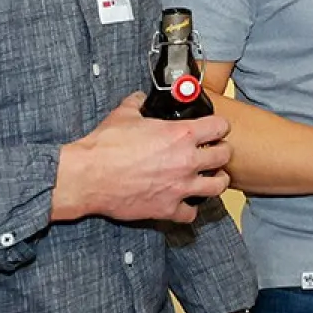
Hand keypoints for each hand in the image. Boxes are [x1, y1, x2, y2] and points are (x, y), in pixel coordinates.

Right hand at [52, 93, 231, 224]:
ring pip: (218, 186)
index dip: (219, 126)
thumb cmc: (105, 146)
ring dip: (216, 180)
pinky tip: (184, 203)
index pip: (220, 126)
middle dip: (221, 152)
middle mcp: (187, 160)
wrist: (88, 176)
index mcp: (181, 134)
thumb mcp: (123, 114)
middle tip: (213, 153)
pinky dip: (189, 209)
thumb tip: (139, 98)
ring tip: (210, 178)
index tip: (215, 129)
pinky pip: (191, 214)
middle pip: (224, 156)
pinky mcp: (167, 208)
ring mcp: (180, 187)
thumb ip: (138, 103)